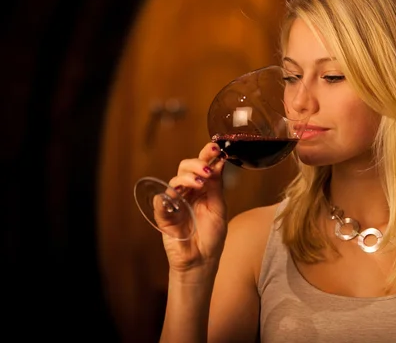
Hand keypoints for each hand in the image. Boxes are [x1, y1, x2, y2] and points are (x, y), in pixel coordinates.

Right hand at [158, 142, 227, 273]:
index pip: (202, 166)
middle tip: (207, 167)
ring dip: (187, 177)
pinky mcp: (163, 215)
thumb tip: (219, 162)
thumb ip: (216, 186)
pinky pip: (160, 202)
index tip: (216, 147)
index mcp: (202, 189)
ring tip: (200, 182)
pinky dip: (167, 197)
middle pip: (185, 167)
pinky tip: (176, 197)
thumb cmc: (211, 238)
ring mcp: (174, 203)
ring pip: (175, 180)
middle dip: (197, 163)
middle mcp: (187, 192)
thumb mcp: (218, 209)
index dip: (207, 155)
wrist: (201, 262)